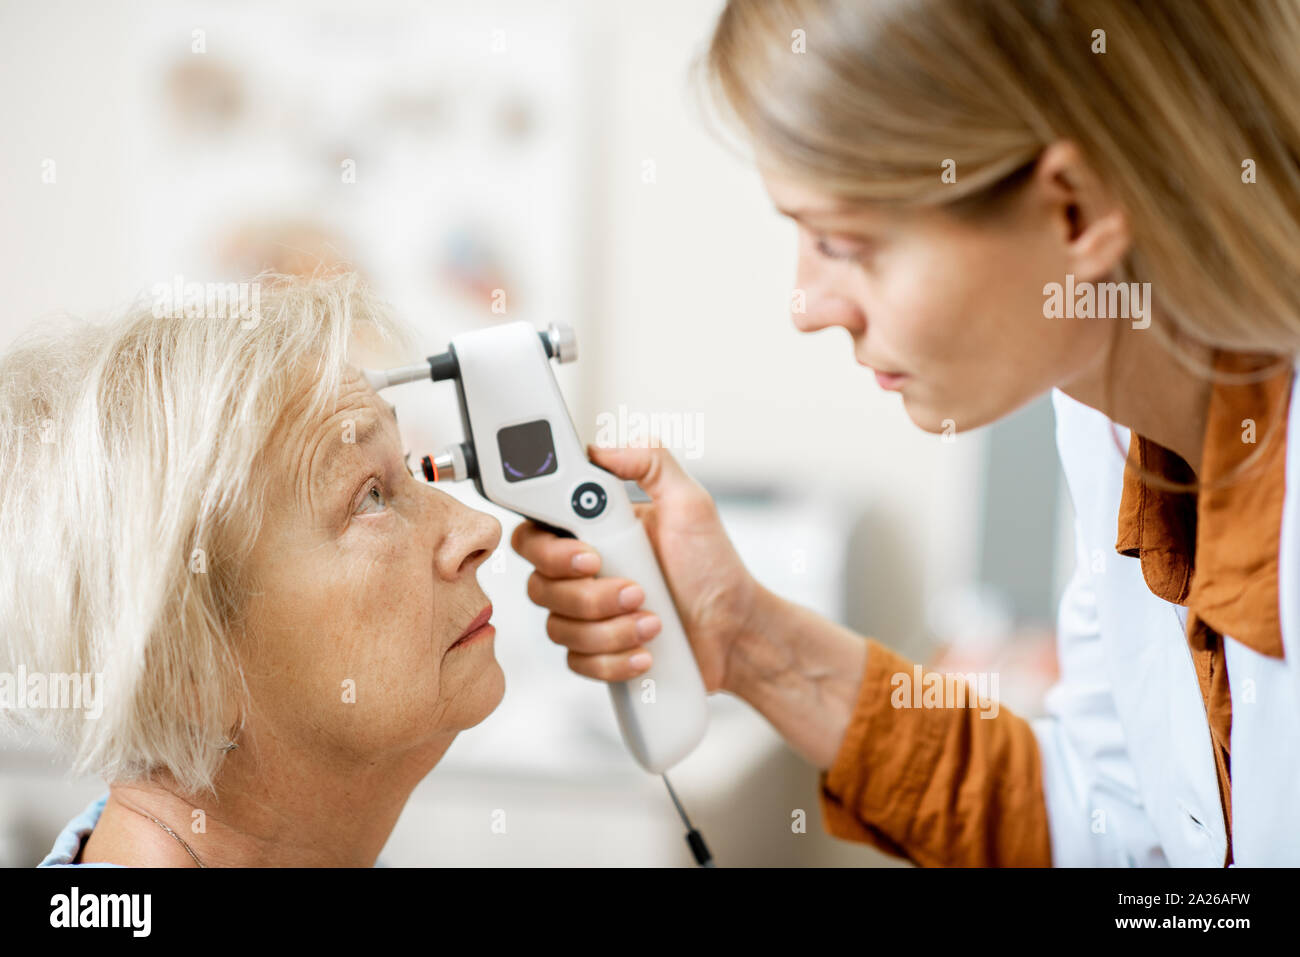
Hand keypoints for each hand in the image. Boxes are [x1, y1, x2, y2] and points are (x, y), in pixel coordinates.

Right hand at [511, 443, 762, 692]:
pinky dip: (613, 660)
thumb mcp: (690, 503)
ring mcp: (586, 616)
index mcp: (590, 532)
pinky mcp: (596, 653)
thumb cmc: (712, 567)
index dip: (549, 549)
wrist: (735, 630)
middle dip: (589, 594)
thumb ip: (651, 463)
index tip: (590, 555)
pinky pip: (578, 662)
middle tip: (636, 590)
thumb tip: (601, 450)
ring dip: (609, 629)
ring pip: (558, 627)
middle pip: (539, 585)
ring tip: (653, 621)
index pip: (536, 534)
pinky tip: (646, 653)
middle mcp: (579, 573)